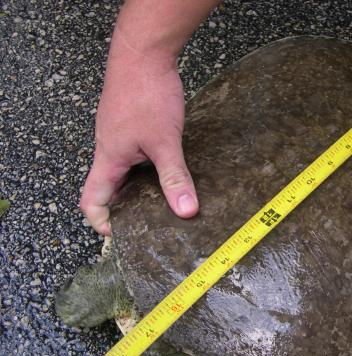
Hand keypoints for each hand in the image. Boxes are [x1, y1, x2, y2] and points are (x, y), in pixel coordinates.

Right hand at [80, 35, 197, 235]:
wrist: (144, 52)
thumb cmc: (146, 93)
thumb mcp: (165, 142)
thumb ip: (175, 177)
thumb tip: (186, 211)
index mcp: (109, 159)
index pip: (92, 201)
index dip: (103, 221)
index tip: (123, 234)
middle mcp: (109, 150)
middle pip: (108, 188)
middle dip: (126, 207)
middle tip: (151, 220)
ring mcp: (119, 135)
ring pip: (124, 170)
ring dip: (140, 186)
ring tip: (165, 199)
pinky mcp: (131, 123)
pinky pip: (135, 153)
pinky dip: (148, 166)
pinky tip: (169, 167)